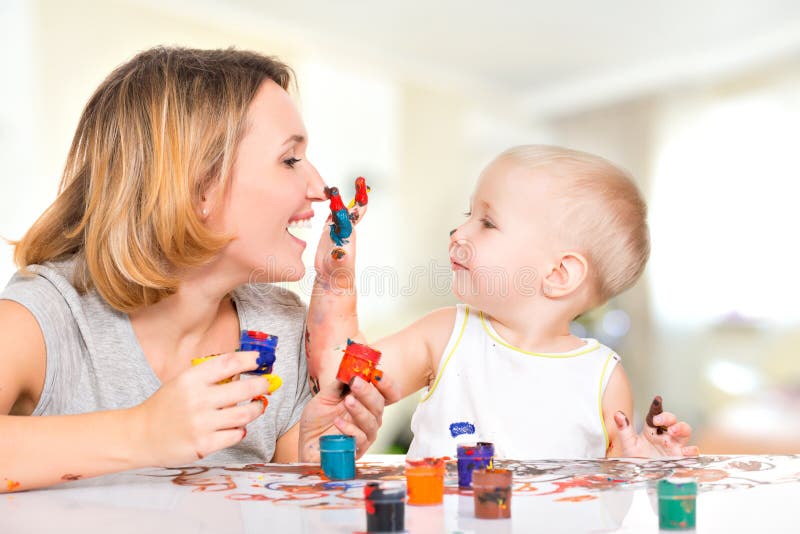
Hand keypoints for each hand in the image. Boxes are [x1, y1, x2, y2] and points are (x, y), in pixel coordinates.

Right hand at [131, 351, 270, 465]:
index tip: (261, 360)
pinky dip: (241, 430)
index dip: (250, 359)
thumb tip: (245, 369)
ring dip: (256, 409)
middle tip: (268, 383)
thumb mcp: (183, 382)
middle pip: (244, 389)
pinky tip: (238, 426)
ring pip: (244, 415)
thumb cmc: (166, 406)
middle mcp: (197, 400)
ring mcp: (201, 424)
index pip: (229, 363)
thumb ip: (210, 376)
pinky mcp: (203, 445)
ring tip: (258, 406)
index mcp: (191, 379)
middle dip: (262, 384)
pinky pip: (235, 435)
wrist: (141, 435)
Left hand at [298, 374, 393, 461]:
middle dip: (368, 391)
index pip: (388, 393)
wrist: (306, 441)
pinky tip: (337, 421)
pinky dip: (349, 428)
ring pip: (371, 421)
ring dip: (360, 409)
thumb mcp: (325, 396)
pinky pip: (359, 438)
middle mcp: (371, 417)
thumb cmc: (318, 419)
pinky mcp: (357, 449)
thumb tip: (349, 369)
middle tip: (355, 382)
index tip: (376, 374)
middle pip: (380, 404)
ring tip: (347, 401)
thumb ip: (339, 384)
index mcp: (367, 402)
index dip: (387, 383)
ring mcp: (366, 434)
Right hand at [313, 180, 368, 292]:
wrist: (333, 277)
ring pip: (342, 208)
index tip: (343, 190)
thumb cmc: (338, 273)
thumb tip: (340, 252)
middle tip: (360, 179)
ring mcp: (338, 228)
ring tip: (345, 182)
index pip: (351, 214)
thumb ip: (340, 258)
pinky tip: (329, 194)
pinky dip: (332, 202)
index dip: (349, 201)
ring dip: (343, 195)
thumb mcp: (339, 266)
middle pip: (354, 208)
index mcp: (348, 233)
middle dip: (358, 193)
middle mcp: (346, 228)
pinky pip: (333, 212)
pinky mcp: (329, 230)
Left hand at [613, 403, 699, 457]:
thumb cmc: (636, 460)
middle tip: (661, 422)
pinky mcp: (680, 458)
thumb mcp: (628, 444)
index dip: (657, 406)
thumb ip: (624, 429)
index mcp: (652, 430)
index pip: (656, 415)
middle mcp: (665, 436)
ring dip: (681, 428)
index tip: (657, 399)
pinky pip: (692, 452)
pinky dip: (692, 450)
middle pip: (673, 421)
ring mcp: (674, 446)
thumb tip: (617, 413)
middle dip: (669, 418)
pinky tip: (686, 451)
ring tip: (672, 432)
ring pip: (685, 432)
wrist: (640, 478)